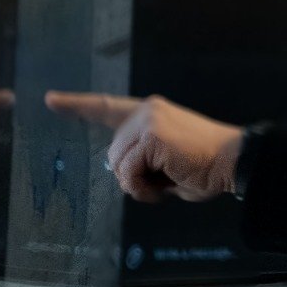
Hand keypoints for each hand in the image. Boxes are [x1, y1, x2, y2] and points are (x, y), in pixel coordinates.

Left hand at [45, 92, 242, 202]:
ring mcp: (148, 122)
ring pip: (118, 166)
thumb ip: (141, 160)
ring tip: (168, 181)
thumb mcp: (166, 161)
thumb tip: (123, 173)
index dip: (77, 105)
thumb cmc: (207, 166)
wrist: (234, 161)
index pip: (107, 107)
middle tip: (166, 179)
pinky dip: (144, 187)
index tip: (51, 100)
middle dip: (133, 175)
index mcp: (152, 114)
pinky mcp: (151, 136)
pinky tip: (166, 183)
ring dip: (139, 184)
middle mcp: (147, 111)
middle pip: (112, 155)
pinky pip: (129, 172)